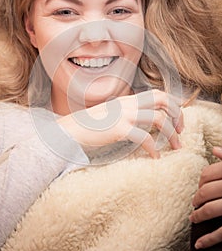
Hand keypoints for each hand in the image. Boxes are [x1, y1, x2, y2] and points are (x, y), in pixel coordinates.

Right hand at [59, 89, 182, 158]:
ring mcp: (123, 115)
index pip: (157, 93)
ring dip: (171, 133)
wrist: (70, 129)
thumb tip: (142, 121)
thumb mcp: (111, 113)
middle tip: (181, 130)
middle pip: (162, 100)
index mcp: (127, 100)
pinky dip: (154, 148)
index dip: (172, 104)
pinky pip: (144, 138)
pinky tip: (155, 157)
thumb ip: (126, 113)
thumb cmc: (90, 124)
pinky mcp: (119, 129)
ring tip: (175, 146)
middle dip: (177, 114)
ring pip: (158, 119)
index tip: (177, 119)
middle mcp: (128, 104)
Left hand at [190, 146, 221, 248]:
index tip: (199, 186)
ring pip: (210, 210)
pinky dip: (208, 239)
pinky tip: (199, 243)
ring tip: (193, 218)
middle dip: (197, 198)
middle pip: (206, 191)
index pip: (207, 174)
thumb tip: (214, 150)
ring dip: (198, 215)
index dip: (200, 180)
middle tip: (194, 203)